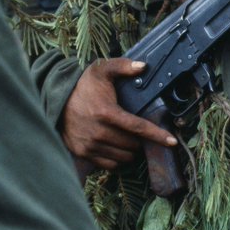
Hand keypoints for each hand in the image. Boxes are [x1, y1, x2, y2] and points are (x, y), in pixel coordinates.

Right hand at [61, 59, 176, 170]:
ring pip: (123, 156)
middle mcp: (98, 132)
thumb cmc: (84, 84)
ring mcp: (90, 145)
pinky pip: (109, 164)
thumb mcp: (102, 69)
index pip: (138, 128)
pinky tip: (116, 146)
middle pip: (132, 144)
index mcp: (107, 112)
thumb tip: (144, 66)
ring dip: (130, 150)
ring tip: (127, 138)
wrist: (57, 98)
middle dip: (140, 139)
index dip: (158, 135)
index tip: (172, 142)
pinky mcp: (82, 153)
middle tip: (137, 130)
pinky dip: (117, 158)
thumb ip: (123, 66)